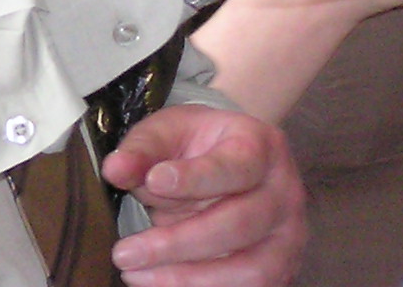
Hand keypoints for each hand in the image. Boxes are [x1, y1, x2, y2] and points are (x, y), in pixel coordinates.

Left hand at [105, 105, 304, 286]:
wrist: (233, 157)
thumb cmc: (198, 143)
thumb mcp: (167, 130)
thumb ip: (142, 149)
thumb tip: (114, 170)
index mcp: (260, 146)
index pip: (234, 166)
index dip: (194, 178)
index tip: (152, 181)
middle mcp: (284, 192)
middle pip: (239, 224)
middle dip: (177, 243)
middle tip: (124, 252)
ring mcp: (287, 236)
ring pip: (249, 269)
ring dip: (188, 278)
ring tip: (136, 275)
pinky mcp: (280, 268)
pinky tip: (161, 284)